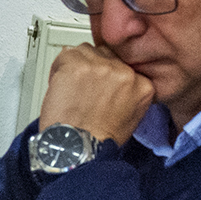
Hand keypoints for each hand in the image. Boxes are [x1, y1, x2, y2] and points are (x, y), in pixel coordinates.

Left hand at [38, 41, 155, 141]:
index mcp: (142, 85)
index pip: (124, 65)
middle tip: (82, 89)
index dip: (107, 75)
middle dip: (92, 69)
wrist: (77, 149)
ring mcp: (101, 67)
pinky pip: (65, 55)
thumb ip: (129, 94)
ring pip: (85, 51)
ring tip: (71, 90)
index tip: (99, 86)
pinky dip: (58, 68)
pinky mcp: (77, 65)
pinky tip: (61, 86)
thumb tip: (115, 83)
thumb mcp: (131, 118)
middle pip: (105, 54)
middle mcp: (124, 72)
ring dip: (76, 66)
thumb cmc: (98, 140)